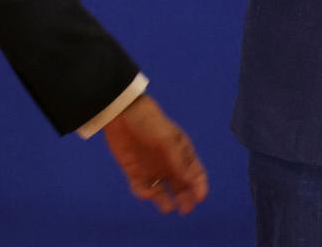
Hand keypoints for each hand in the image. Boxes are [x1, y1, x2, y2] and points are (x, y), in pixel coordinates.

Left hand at [101, 94, 208, 214]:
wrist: (121, 112)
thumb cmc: (149, 122)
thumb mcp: (167, 140)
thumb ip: (178, 161)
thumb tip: (191, 182)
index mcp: (181, 151)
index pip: (196, 173)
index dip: (199, 186)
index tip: (200, 197)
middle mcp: (168, 163)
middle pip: (181, 186)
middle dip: (186, 199)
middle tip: (185, 209)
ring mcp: (152, 168)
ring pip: (162, 192)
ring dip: (165, 202)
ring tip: (168, 208)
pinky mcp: (135, 172)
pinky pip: (142, 188)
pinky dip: (145, 194)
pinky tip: (148, 193)